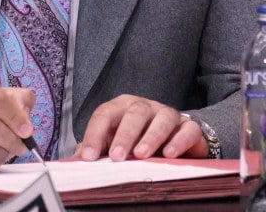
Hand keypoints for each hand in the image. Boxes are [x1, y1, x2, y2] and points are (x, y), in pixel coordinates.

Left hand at [75, 94, 208, 160]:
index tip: (89, 157)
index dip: (95, 134)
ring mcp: (168, 115)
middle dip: (125, 134)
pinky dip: (179, 141)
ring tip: (141, 155)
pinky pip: (187, 129)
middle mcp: (145, 107)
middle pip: (135, 112)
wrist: (172, 141)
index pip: (105, 114)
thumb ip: (97, 149)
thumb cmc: (136, 142)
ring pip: (163, 117)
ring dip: (152, 136)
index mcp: (122, 108)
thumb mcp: (112, 144)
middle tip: (117, 156)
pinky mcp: (189, 127)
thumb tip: (77, 159)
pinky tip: (169, 154)